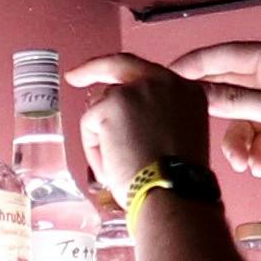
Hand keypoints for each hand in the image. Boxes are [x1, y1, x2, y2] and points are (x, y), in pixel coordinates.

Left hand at [64, 50, 210, 206]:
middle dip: (92, 69)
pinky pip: (90, 124)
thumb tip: (129, 121)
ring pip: (103, 106)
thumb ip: (158, 117)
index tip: (108, 74)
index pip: (148, 73)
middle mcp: (164, 81)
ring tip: (121, 167)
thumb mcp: (180, 137)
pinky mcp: (114, 103)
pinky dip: (95, 150)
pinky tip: (113, 167)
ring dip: (103, 137)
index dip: (125, 75)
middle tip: (73, 77)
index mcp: (186, 91)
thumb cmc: (176, 181)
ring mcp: (137, 90)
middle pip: (119, 68)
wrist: (173, 192)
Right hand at [172, 39, 260, 189]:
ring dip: (239, 142)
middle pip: (232, 89)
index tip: (169, 75)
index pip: (228, 54)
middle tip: (185, 120)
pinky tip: (260, 166)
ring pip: (242, 120)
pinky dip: (256, 152)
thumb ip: (232, 101)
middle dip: (216, 111)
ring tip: (243, 162)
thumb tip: (193, 94)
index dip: (197, 64)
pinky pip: (257, 137)